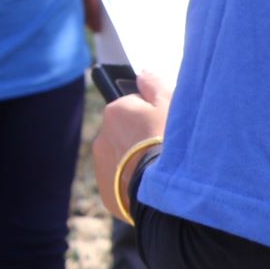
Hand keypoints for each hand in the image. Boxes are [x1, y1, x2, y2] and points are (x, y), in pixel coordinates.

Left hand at [93, 73, 170, 220]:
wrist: (165, 188)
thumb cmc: (168, 139)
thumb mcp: (168, 102)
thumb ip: (153, 84)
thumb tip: (141, 75)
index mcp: (114, 112)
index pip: (130, 108)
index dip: (149, 116)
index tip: (162, 126)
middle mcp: (101, 139)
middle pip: (123, 135)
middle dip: (139, 140)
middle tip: (162, 149)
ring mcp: (102, 168)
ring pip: (120, 160)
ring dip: (134, 162)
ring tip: (157, 171)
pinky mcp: (107, 193)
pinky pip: (120, 185)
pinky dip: (132, 185)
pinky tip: (150, 187)